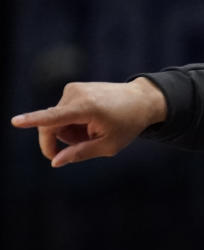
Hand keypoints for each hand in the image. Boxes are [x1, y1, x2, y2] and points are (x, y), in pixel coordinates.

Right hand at [10, 77, 167, 166]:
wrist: (141, 99)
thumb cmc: (128, 124)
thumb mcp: (109, 145)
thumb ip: (81, 153)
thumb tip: (55, 161)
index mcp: (88, 108)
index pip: (55, 117)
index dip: (33, 121)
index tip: (16, 121)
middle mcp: (77, 94)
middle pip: (50, 127)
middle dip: (60, 142)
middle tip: (82, 146)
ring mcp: (73, 89)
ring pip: (55, 121)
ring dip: (69, 132)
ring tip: (92, 130)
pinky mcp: (72, 88)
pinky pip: (61, 113)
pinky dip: (72, 122)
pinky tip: (89, 121)